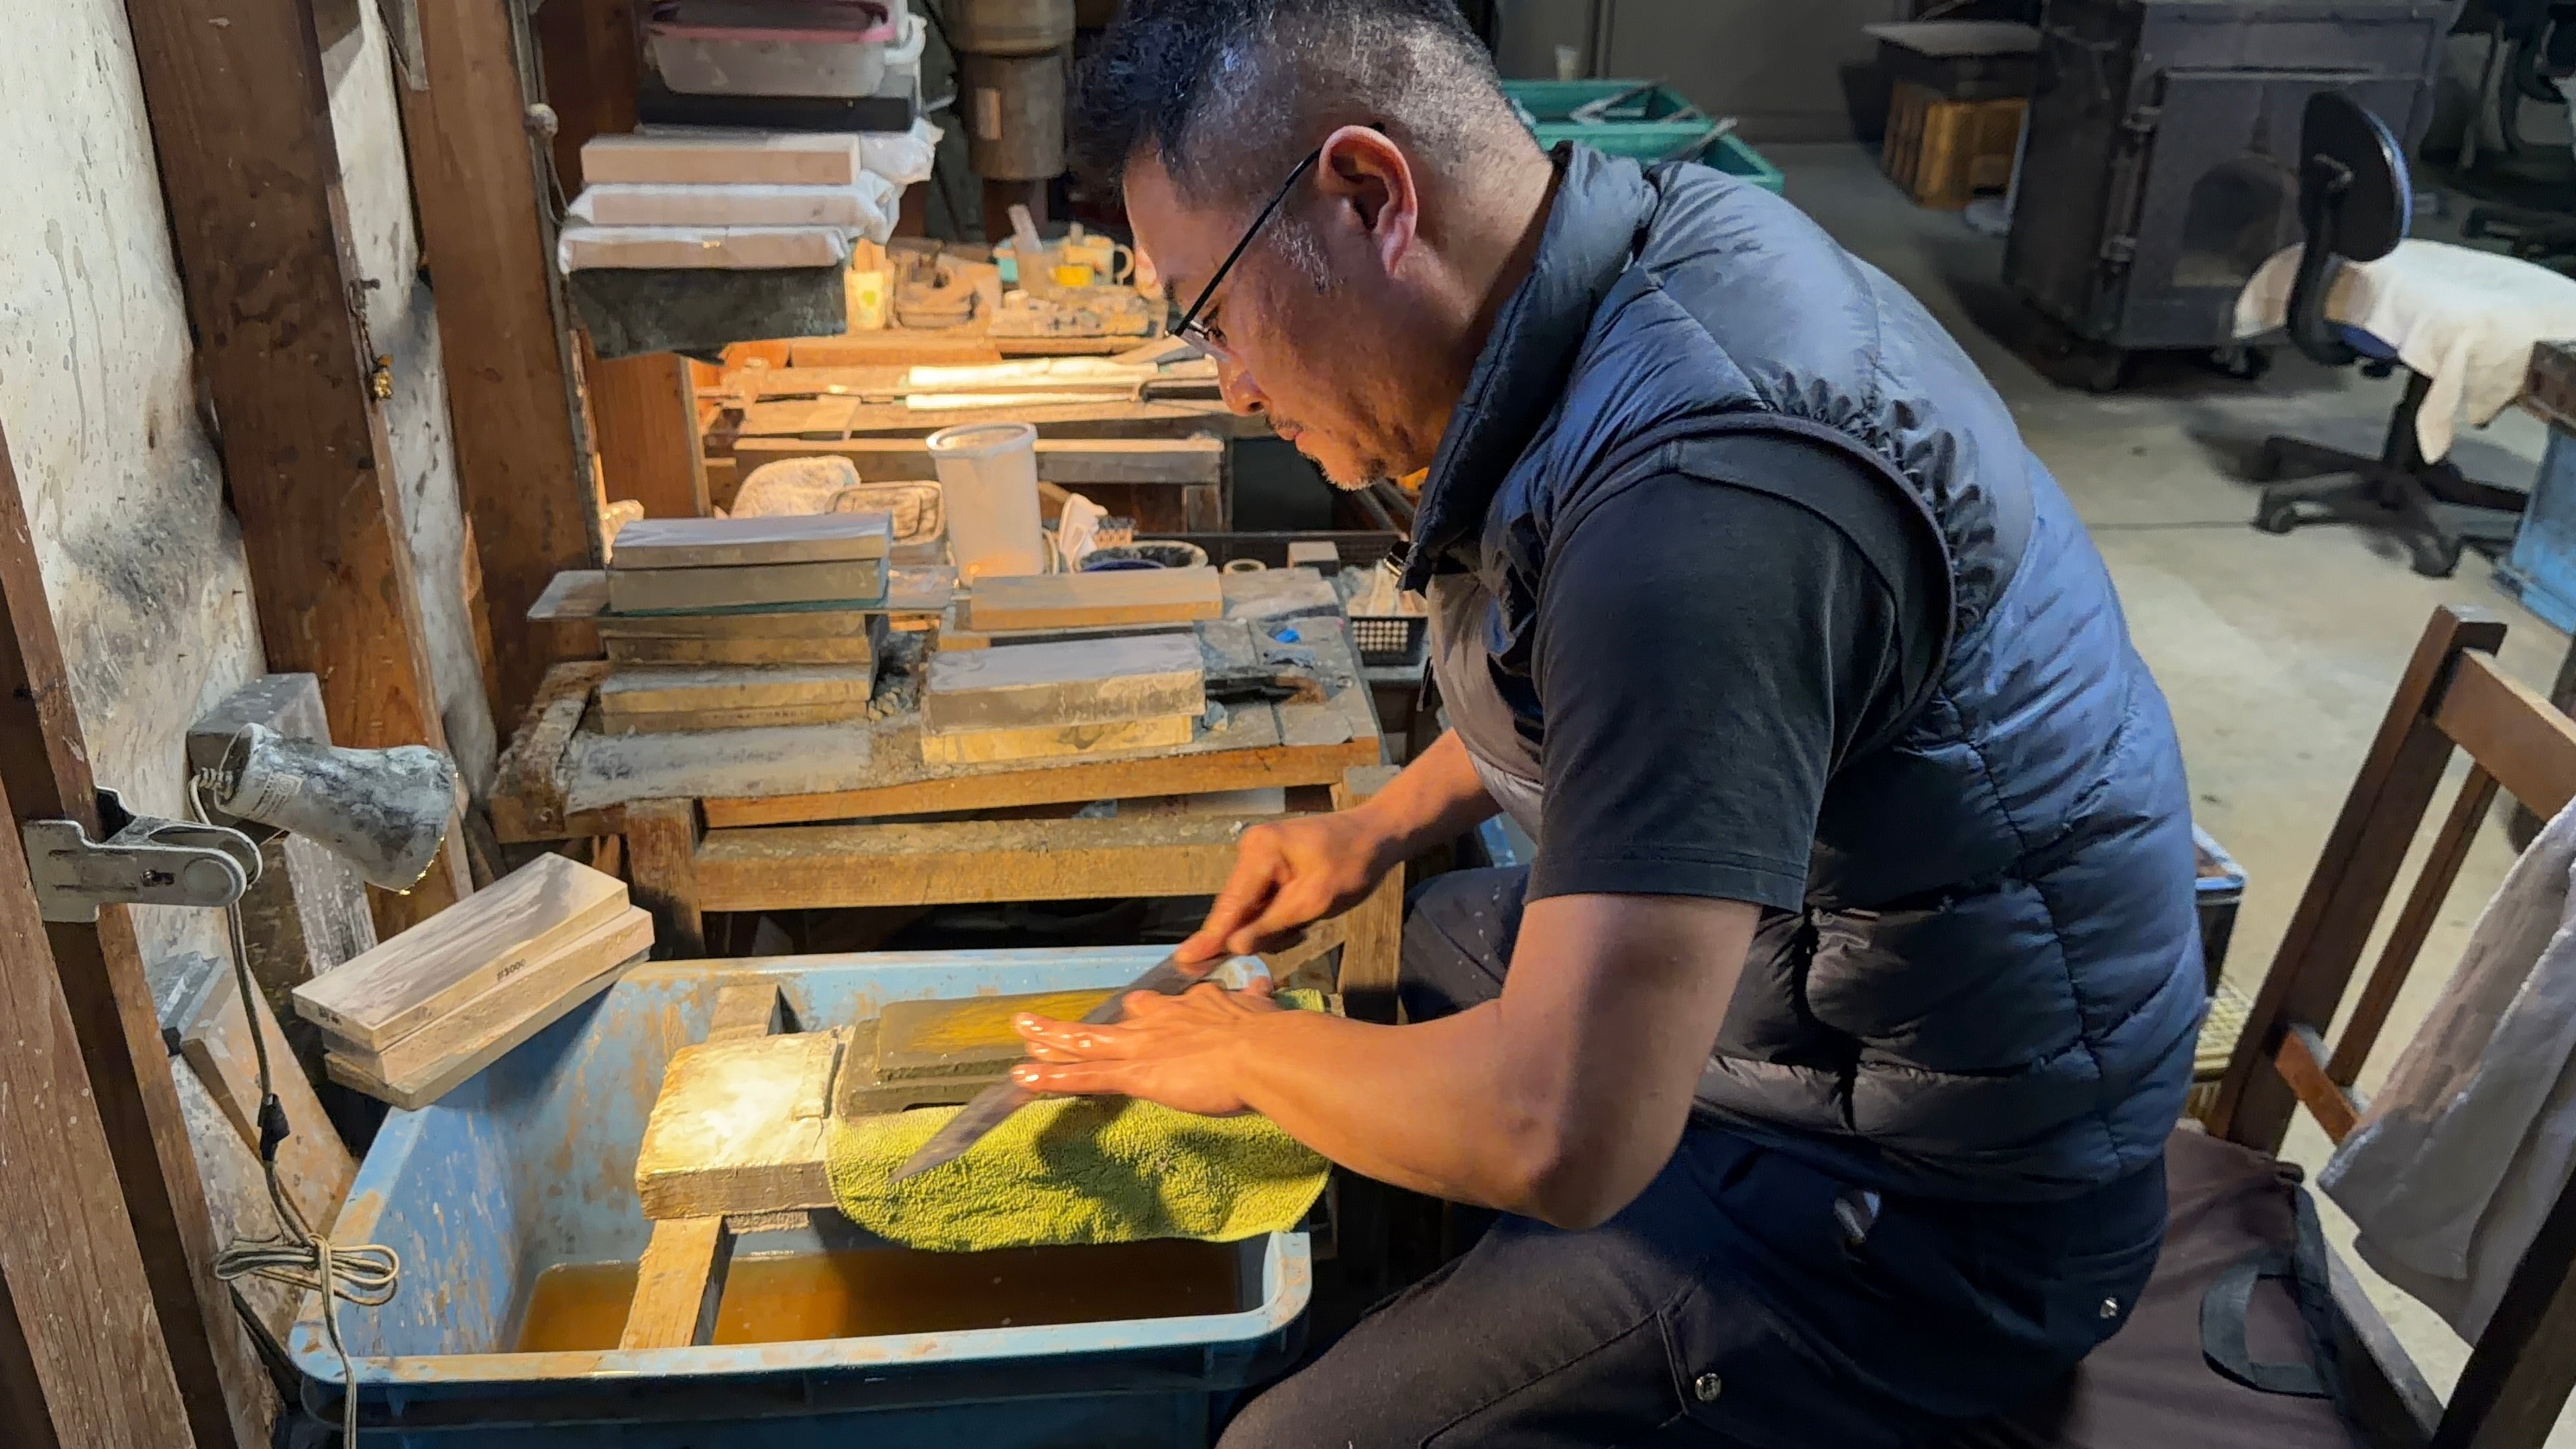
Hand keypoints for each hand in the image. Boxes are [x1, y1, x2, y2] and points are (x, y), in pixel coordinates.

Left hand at [1011, 980, 1282, 1116]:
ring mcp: (1143, 1046)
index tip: (1132, 1012)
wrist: (1265, 1051)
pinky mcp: (1136, 1072)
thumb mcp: (1263, 1008)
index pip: (1155, 1008)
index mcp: (1192, 1006)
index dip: (1139, 1013)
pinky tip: (1024, 1076)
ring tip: (1023, 1034)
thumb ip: (1256, 999)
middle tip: (1046, 1023)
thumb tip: (1262, 985)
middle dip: (1077, 1026)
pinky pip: (1084, 1076)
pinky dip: (1052, 1076)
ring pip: (1086, 1042)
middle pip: (1110, 1022)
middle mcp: (1160, 1020)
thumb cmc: (1273, 1036)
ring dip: (1051, 1039)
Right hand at [1176, 809, 1394, 962]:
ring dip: (1275, 925)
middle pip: (1238, 908)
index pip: (1230, 905)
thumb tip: (1234, 946)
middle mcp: (1252, 850)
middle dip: (1260, 931)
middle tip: (1296, 932)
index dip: (1210, 937)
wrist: (1377, 835)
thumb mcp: (1315, 901)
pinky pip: (1264, 901)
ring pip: (1252, 909)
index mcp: (1260, 852)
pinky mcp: (1271, 866)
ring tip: (1308, 919)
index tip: (1184, 961)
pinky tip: (1303, 914)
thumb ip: (1272, 924)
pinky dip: (1280, 916)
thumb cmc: (1353, 863)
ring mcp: (1259, 857)